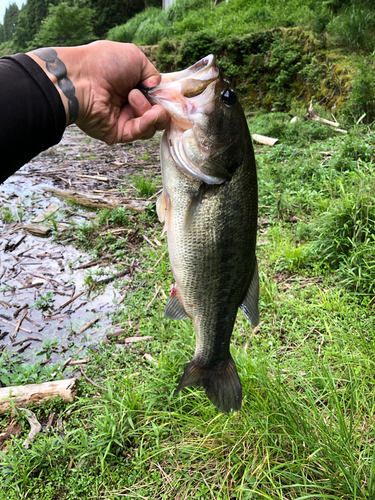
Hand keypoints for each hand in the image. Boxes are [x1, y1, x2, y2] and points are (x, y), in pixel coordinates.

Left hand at [28, 41, 168, 143]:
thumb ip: (152, 73)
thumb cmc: (103, 63)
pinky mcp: (120, 134)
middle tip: (150, 96)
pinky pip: (141, 132)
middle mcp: (130, 105)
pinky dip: (148, 122)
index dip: (165, 99)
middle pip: (159, 115)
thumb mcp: (135, 58)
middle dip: (161, 106)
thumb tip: (155, 88)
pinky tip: (149, 113)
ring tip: (132, 97)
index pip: (157, 99)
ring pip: (153, 125)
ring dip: (149, 110)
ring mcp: (125, 120)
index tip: (169, 95)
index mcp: (134, 87)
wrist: (80, 79)